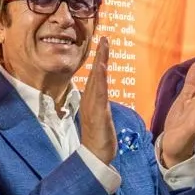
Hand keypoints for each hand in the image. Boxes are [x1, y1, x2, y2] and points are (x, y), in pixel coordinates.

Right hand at [78, 37, 115, 163]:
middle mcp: (90, 100)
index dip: (99, 59)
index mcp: (91, 100)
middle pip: (95, 73)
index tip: (104, 42)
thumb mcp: (101, 117)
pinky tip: (101, 68)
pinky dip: (100, 80)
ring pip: (97, 80)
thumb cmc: (99, 138)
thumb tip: (102, 95)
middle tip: (104, 37)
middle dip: (100, 55)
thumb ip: (101, 104)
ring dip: (100, 62)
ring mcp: (93, 106)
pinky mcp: (98, 113)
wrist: (94, 156)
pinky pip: (99, 94)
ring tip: (103, 46)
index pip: (96, 75)